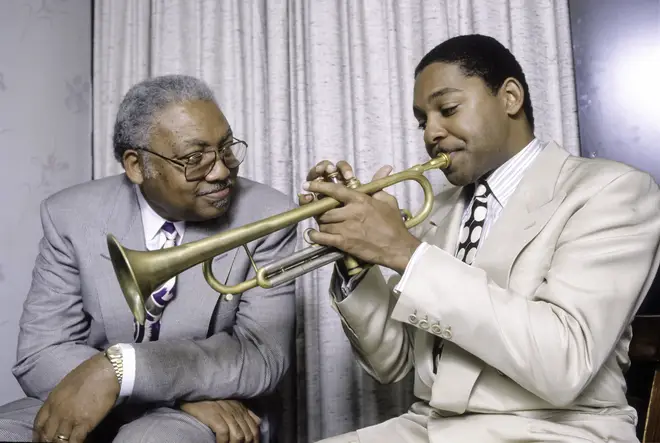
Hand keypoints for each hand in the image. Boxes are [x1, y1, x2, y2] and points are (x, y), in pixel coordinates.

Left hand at [33, 353, 118, 442]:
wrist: (106, 370)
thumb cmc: (90, 373)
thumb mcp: (67, 385)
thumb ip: (61, 399)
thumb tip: (62, 407)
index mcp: (52, 400)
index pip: (38, 424)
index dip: (38, 435)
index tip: (41, 440)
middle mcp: (57, 412)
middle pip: (46, 436)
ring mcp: (70, 419)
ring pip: (58, 442)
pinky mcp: (84, 423)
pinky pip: (75, 441)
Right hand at [179, 399, 260, 442]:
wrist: (193, 392)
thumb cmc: (211, 401)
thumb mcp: (231, 405)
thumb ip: (243, 413)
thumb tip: (256, 422)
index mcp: (241, 408)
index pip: (255, 427)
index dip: (255, 440)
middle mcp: (236, 410)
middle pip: (248, 434)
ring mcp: (225, 412)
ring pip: (238, 436)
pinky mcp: (214, 414)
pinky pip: (224, 433)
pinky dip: (223, 442)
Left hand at [300, 160, 420, 273]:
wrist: (397, 247)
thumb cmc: (394, 223)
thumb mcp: (388, 200)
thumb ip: (378, 186)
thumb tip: (383, 169)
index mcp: (360, 200)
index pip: (335, 190)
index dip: (319, 186)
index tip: (308, 185)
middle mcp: (351, 213)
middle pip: (325, 209)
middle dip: (320, 210)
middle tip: (319, 211)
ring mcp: (346, 229)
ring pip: (323, 223)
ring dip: (321, 223)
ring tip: (323, 223)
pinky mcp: (345, 243)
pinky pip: (323, 238)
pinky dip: (315, 236)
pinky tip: (313, 234)